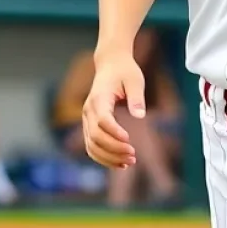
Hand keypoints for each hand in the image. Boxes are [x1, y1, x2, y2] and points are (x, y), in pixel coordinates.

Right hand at [81, 50, 145, 168]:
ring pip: (91, 145)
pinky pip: (91, 146)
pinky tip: (121, 163)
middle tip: (133, 155)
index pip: (102, 120)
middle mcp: (88, 110)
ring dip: (108, 157)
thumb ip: (136, 97)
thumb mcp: (135, 80)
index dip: (114, 133)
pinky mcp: (89, 125)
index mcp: (99, 97)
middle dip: (114, 149)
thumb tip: (139, 115)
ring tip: (130, 162)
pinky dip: (103, 157)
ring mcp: (86, 118)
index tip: (129, 141)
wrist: (110, 64)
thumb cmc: (125, 71)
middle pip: (95, 136)